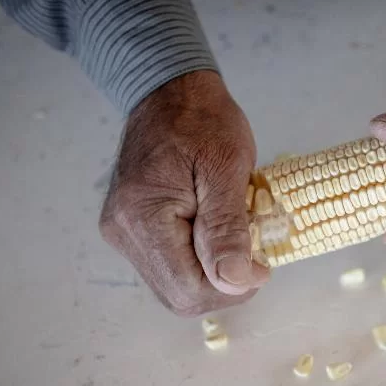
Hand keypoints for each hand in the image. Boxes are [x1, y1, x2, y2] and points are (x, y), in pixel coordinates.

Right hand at [100, 71, 268, 315]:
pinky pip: (169, 266)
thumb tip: (234, 281)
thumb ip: (227, 229)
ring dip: (213, 274)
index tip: (263, 265)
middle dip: (224, 284)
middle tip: (254, 254)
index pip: (188, 289)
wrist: (169, 91)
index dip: (232, 287)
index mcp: (142, 217)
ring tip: (235, 237)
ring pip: (174, 285)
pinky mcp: (131, 230)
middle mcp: (123, 233)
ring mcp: (123, 234)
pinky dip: (199, 261)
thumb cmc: (202, 120)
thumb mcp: (226, 168)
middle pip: (179, 295)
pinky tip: (215, 234)